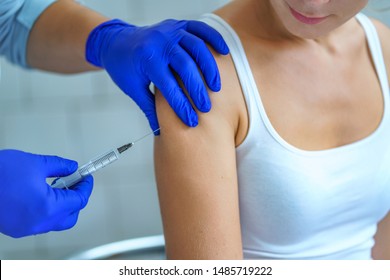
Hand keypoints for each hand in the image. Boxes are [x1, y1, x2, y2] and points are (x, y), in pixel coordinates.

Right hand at [0, 150, 92, 237]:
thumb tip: (71, 167)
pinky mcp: (16, 228)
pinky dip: (48, 211)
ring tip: (58, 186)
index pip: (78, 201)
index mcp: (48, 207)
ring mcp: (26, 228)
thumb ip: (58, 165)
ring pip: (56, 222)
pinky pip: (41, 223)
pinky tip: (43, 194)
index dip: (85, 187)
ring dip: (62, 205)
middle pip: (71, 216)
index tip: (86, 178)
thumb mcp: (35, 163)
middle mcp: (39, 222)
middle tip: (75, 183)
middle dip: (77, 200)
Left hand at [86, 19, 228, 132]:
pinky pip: (200, 29)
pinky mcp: (178, 24)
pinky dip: (214, 39)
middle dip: (198, 90)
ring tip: (215, 87)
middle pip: (186, 67)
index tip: (191, 121)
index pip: (169, 87)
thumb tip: (159, 131)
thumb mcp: (133, 89)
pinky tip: (223, 52)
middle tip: (206, 108)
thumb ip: (149, 108)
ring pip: (197, 47)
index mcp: (147, 59)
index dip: (182, 106)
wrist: (116, 42)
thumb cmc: (124, 66)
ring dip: (209, 68)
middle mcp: (160, 42)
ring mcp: (170, 30)